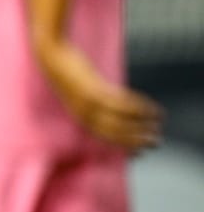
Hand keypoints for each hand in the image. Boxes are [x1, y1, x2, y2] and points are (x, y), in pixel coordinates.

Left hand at [36, 38, 162, 151]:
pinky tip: (151, 110)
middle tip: (155, 143)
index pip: (103, 138)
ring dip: (141, 126)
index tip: (138, 154)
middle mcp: (83, 115)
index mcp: (79, 117)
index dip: (121, 146)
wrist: (53, 57)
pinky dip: (139, 109)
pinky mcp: (94, 91)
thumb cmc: (70, 73)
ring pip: (119, 122)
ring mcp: (88, 104)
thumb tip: (118, 109)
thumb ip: (97, 102)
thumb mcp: (82, 92)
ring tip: (158, 126)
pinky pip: (121, 104)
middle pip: (113, 134)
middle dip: (135, 141)